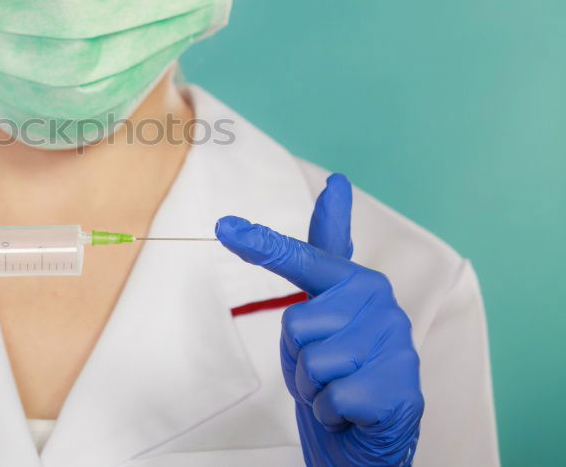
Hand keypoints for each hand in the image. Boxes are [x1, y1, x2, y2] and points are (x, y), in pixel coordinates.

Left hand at [215, 174, 422, 465]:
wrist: (368, 442)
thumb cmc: (337, 379)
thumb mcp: (316, 323)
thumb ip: (315, 265)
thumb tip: (335, 184)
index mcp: (356, 284)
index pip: (307, 257)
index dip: (266, 242)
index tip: (227, 226)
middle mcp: (382, 304)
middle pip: (296, 323)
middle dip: (298, 358)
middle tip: (326, 373)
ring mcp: (395, 344)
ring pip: (313, 362)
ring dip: (314, 389)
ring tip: (339, 391)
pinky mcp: (399, 386)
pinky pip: (331, 397)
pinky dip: (330, 414)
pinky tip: (352, 413)